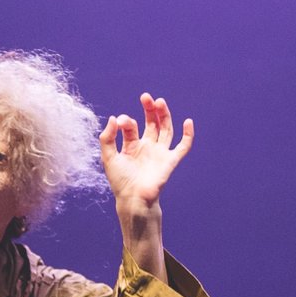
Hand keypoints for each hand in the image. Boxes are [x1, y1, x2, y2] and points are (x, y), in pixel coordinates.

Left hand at [99, 93, 194, 209]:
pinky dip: (188, 135)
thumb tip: (114, 117)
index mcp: (131, 145)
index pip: (131, 127)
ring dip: (164, 115)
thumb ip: (107, 138)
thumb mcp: (108, 157)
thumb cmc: (119, 181)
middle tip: (146, 97)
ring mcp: (160, 153)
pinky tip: (188, 122)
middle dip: (149, 110)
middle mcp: (147, 147)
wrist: (133, 198)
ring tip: (159, 102)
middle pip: (152, 123)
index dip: (126, 121)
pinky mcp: (170, 161)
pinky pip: (183, 147)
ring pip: (166, 129)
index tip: (121, 121)